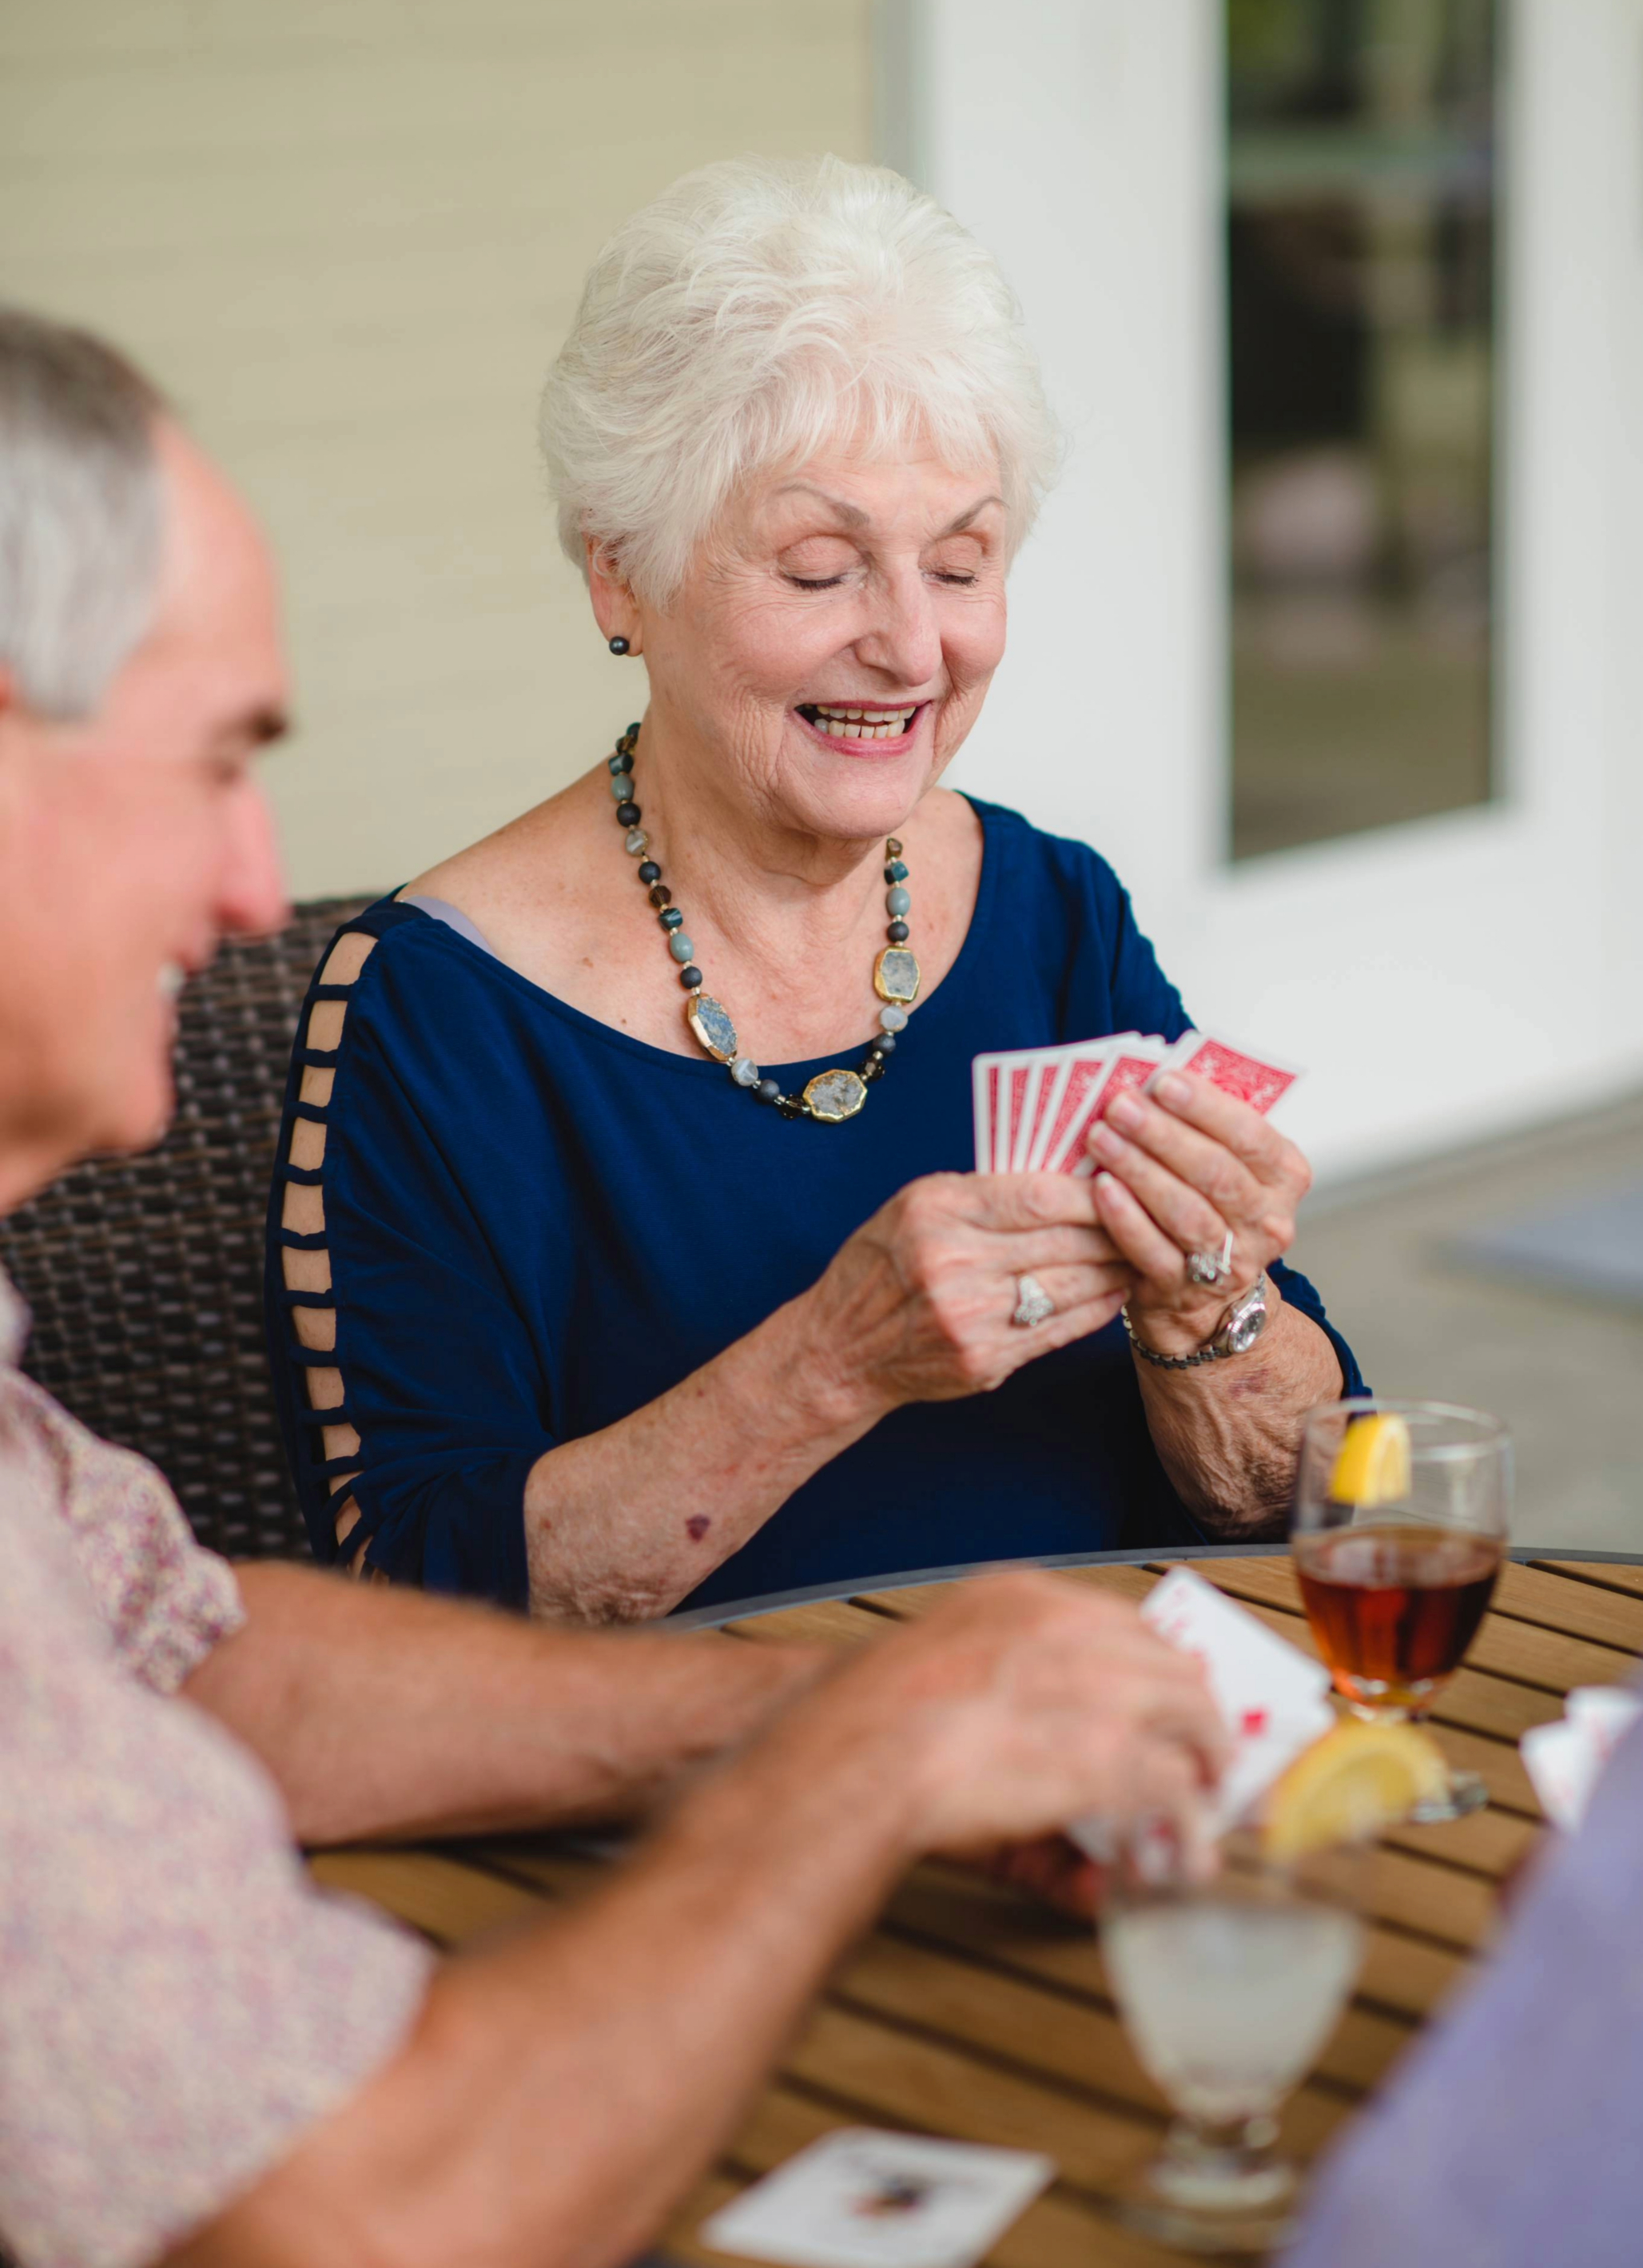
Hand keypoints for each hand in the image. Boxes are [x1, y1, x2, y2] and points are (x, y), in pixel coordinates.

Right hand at [797, 1172, 1135, 1420]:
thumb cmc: (879, 1266)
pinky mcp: (986, 1361)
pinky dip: (1097, 1306)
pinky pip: (1061, 1328)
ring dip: (1115, 1266)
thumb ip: (982, 1191)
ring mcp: (971, 1319)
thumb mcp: (914, 1206)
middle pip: (1064, 1240)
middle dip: (1116, 1225)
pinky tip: (1114, 1288)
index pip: (1038, 1195)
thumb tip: (1064, 1173)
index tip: (1121, 1177)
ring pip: (1073, 1285)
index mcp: (935, 1213)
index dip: (1091, 1188)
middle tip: (1150, 1211)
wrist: (839, 1351)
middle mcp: (953, 1265)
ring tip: (1141, 1248)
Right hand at [820, 1572, 1224, 1856]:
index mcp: (1024, 1599)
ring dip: (1205, 1766)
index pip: (1124, 1623)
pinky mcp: (1106, 1754)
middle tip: (1212, 1760)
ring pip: (1193, 1716)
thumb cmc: (877, 1723)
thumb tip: (1039, 1765)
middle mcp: (1071, 1631)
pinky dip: (1187, 1827)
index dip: (1156, 1670)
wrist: (856, 1752)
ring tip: (1208, 1809)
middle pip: (1174, 1663)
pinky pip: (1174, 1789)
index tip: (1170, 1702)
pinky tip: (1183, 1856)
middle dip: (1201, 1715)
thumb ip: (1009, 1722)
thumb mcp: (951, 1693)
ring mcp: (1096, 1687)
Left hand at [1082, 1072, 1311, 1357]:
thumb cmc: (1210, 1205)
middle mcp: (1268, 1221)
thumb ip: (1204, 1125)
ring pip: (1186, 1212)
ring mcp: (1231, 1261)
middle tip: (1120, 1105)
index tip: (1163, 1081)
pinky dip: (1126, 1218)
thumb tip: (1152, 1077)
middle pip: (1215, 1172)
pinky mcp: (1187, 1289)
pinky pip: (1154, 1251)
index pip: (1251, 1136)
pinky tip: (1101, 1188)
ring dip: (1140, 1170)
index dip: (1206, 1108)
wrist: (1207, 1297)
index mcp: (1285, 1176)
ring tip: (1101, 1137)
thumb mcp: (1227, 1162)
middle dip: (1163, 1134)